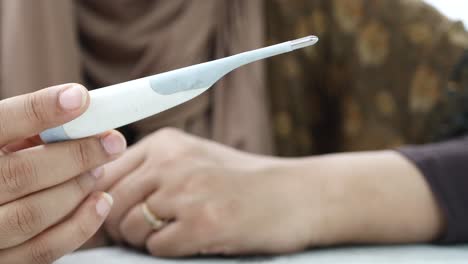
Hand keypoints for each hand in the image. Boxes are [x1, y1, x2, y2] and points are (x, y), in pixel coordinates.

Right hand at [0, 84, 126, 262]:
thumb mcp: (0, 143)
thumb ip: (26, 133)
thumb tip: (78, 121)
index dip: (40, 110)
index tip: (80, 97)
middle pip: (23, 174)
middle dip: (77, 155)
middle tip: (113, 142)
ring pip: (34, 214)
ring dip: (78, 188)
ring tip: (101, 170)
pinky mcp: (2, 261)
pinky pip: (43, 249)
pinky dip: (80, 225)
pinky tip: (101, 202)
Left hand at [100, 128, 323, 256]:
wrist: (294, 195)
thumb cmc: (242, 182)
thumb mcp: (194, 160)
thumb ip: (151, 171)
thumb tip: (102, 199)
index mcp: (166, 143)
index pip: (106, 173)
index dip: (102, 201)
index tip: (116, 215)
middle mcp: (172, 162)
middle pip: (112, 203)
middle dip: (121, 224)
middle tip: (147, 231)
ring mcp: (186, 193)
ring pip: (129, 227)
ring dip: (145, 239)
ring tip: (174, 233)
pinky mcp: (202, 224)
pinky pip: (156, 248)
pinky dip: (169, 251)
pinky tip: (193, 239)